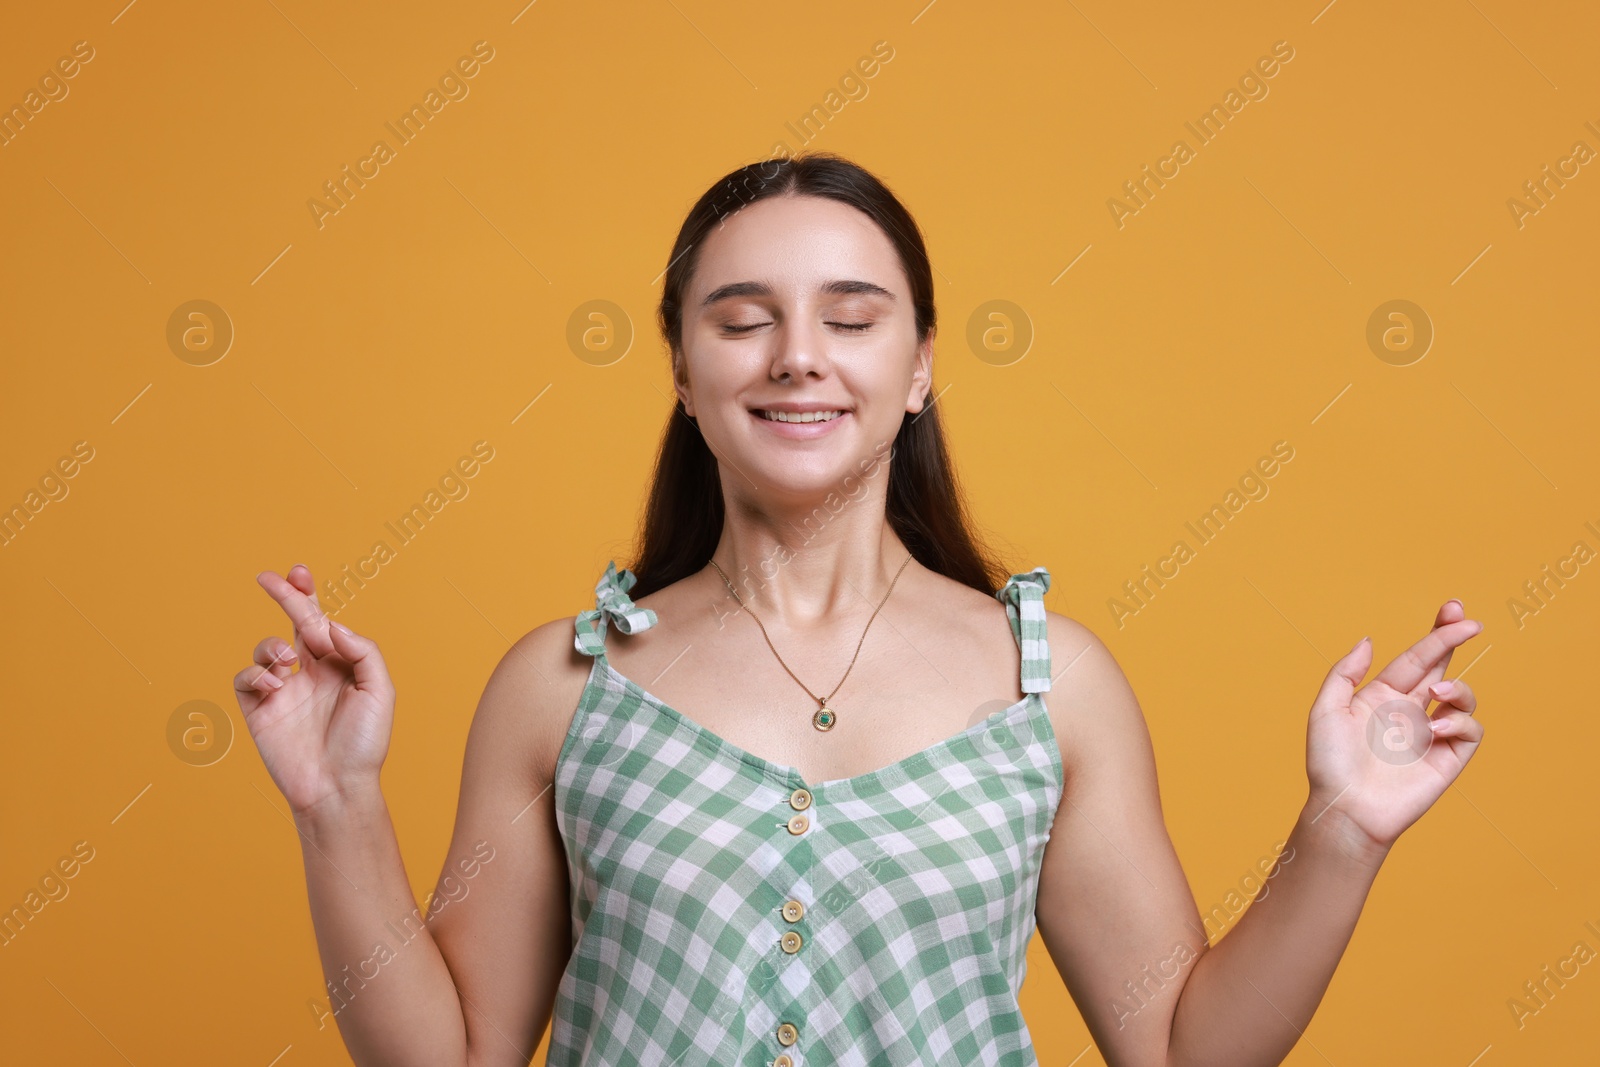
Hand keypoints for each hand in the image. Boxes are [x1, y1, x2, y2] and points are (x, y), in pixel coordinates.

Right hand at [233, 564, 395, 817]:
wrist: (339, 788)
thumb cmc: (365, 744)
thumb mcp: (379, 691)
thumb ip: (362, 651)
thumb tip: (331, 626)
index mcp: (340, 666)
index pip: (323, 622)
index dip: (310, 596)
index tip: (300, 572)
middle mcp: (311, 673)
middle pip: (293, 625)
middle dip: (282, 598)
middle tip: (268, 578)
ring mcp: (284, 691)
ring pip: (267, 649)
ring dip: (273, 646)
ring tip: (288, 660)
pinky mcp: (260, 712)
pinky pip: (247, 679)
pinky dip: (256, 673)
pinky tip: (275, 683)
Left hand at [1303, 599, 1483, 857]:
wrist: (1344, 808)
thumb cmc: (1329, 763)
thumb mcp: (1326, 709)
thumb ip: (1345, 672)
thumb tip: (1369, 639)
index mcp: (1384, 695)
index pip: (1416, 656)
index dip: (1436, 632)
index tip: (1453, 609)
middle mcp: (1411, 710)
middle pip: (1443, 666)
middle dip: (1456, 640)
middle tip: (1468, 622)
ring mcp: (1431, 733)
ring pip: (1463, 697)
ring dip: (1459, 687)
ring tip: (1438, 692)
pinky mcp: (1447, 759)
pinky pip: (1470, 731)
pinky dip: (1460, 721)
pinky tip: (1437, 727)